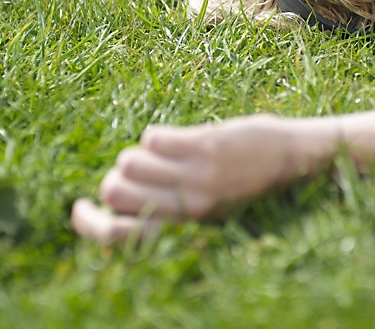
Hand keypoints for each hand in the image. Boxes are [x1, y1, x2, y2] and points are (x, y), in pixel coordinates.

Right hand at [71, 115, 312, 243]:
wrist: (295, 159)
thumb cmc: (247, 184)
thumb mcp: (207, 210)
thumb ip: (169, 209)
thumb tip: (116, 199)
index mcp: (185, 228)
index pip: (119, 237)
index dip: (88, 225)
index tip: (80, 208)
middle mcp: (186, 207)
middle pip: (113, 192)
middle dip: (115, 178)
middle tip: (137, 173)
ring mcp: (195, 176)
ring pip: (130, 160)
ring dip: (139, 154)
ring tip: (165, 155)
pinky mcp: (204, 146)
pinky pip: (153, 137)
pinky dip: (158, 136)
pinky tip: (181, 140)